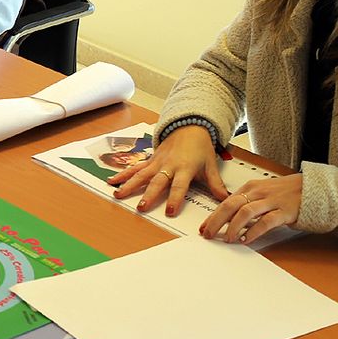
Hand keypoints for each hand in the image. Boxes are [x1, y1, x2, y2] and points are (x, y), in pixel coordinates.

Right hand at [109, 126, 226, 217]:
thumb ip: (216, 184)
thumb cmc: (200, 148)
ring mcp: (157, 162)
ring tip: (118, 195)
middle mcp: (168, 166)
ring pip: (141, 175)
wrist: (190, 127)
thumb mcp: (210, 166)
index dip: (175, 198)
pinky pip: (135, 168)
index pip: (179, 186)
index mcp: (185, 168)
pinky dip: (123, 175)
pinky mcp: (150, 160)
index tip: (170, 211)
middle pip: (157, 182)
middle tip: (140, 207)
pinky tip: (111, 182)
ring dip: (129, 185)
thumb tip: (226, 199)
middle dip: (148, 195)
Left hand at [201, 173, 302, 244]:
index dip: (212, 216)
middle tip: (208, 234)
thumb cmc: (286, 192)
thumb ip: (246, 202)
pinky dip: (253, 231)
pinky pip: (266, 221)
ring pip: (245, 212)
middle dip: (216, 221)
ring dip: (233, 226)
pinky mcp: (284, 211)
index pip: (225, 202)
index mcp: (250, 188)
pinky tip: (246, 239)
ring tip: (227, 238)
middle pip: (230, 205)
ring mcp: (271, 201)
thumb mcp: (262, 193)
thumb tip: (227, 218)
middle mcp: (258, 193)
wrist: (314, 188)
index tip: (203, 227)